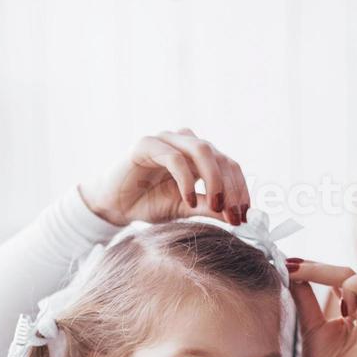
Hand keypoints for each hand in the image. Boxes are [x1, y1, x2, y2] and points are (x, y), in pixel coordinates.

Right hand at [79, 129, 251, 226]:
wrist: (113, 205)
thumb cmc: (149, 203)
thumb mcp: (186, 208)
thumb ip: (211, 207)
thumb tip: (238, 216)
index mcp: (199, 154)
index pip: (230, 166)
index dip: (241, 190)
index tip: (244, 217)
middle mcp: (186, 142)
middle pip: (221, 158)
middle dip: (232, 189)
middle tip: (233, 216)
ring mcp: (166, 139)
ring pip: (202, 151)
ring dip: (215, 180)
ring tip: (217, 207)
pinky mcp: (146, 144)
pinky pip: (174, 158)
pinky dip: (186, 180)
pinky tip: (188, 199)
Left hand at [286, 262, 356, 356]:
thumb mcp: (310, 326)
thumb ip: (304, 299)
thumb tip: (292, 272)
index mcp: (356, 309)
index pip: (341, 275)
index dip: (316, 267)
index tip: (289, 265)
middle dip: (325, 269)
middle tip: (298, 275)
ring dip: (352, 284)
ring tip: (340, 308)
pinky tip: (352, 316)